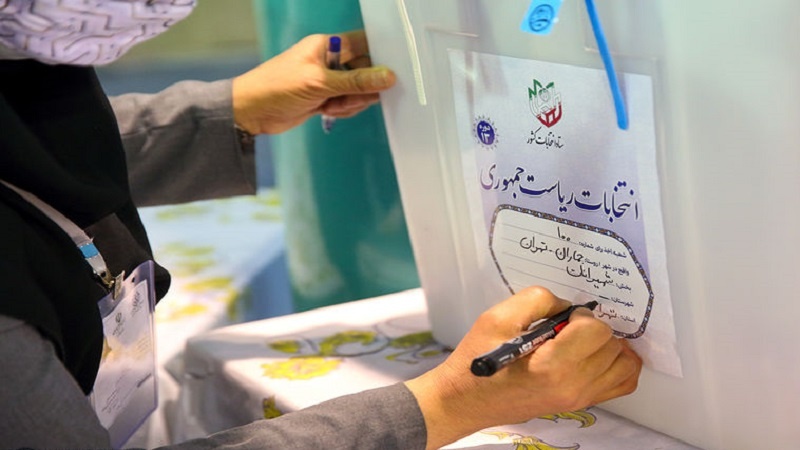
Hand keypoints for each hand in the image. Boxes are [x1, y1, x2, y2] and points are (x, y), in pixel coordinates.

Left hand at [232, 29, 395, 134]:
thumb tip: (390, 77)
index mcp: (327, 45)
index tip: (394, 71)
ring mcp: (328, 80)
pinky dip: (343, 110)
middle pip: (365, 71)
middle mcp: (330, 60)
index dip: (380, 56)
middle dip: (363, 88)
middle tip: (350, 98)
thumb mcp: (320, 83)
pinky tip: (327, 112)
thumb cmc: (279, 87)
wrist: (251, 112)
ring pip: (358, 91)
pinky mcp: (325, 98)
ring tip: (331, 106)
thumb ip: (356, 81)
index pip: (364, 44)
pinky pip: (348, 103)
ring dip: (351, 102)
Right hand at [406, 286, 641, 449]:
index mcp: (553, 365)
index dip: (581, 315)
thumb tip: (568, 306)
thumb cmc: (479, 359)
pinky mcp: (580, 404)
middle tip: (567, 328)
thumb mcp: (498, 317)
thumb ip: (538, 300)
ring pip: (625, 364)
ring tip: (583, 340)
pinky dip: (618, 365)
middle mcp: (573, 386)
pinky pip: (622, 383)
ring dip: (608, 345)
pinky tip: (595, 355)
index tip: (561, 317)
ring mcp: (579, 398)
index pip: (596, 330)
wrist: (467, 399)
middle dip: (593, 329)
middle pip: (613, 345)